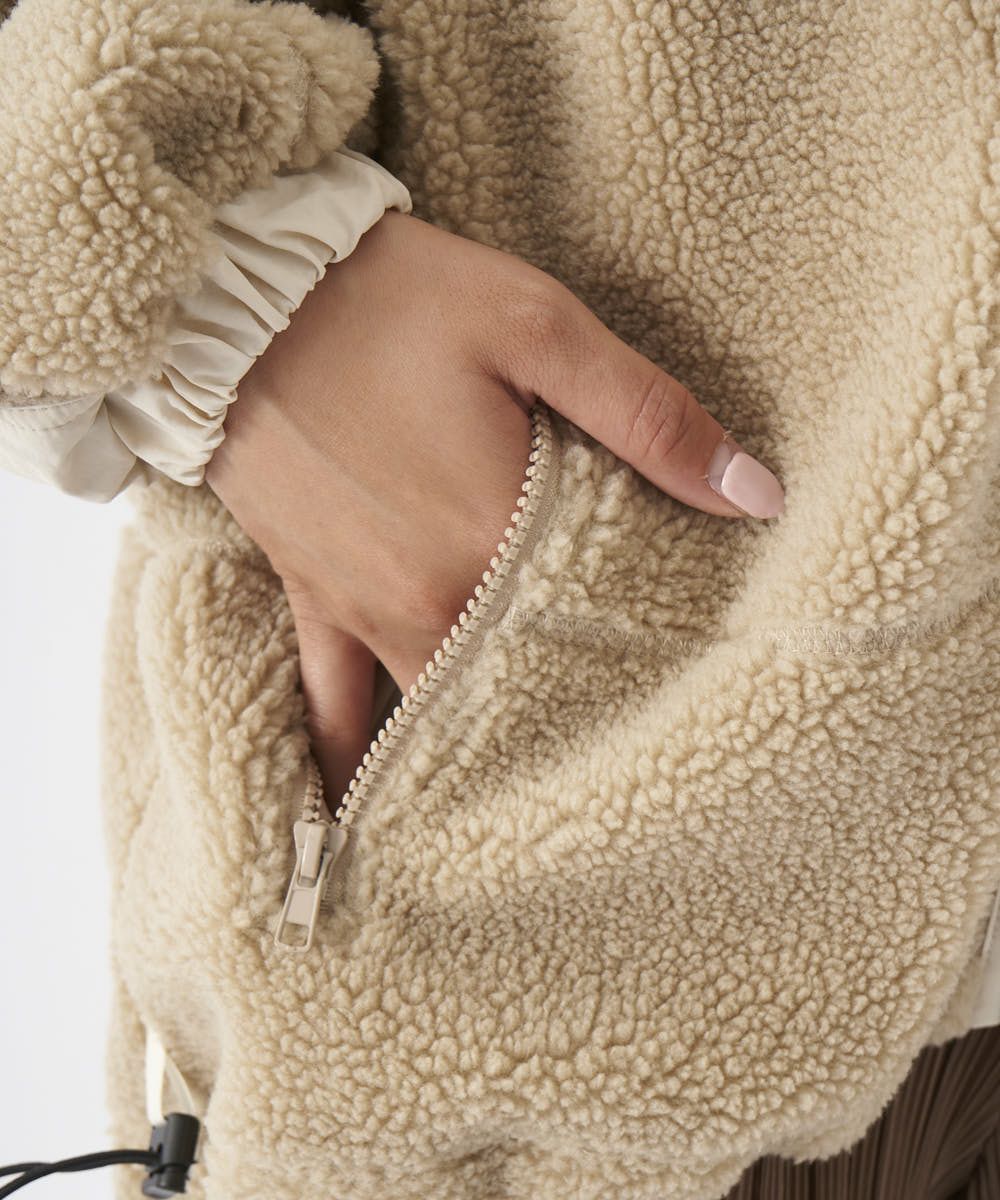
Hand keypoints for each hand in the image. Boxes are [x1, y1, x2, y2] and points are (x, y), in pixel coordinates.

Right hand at [205, 209, 783, 803]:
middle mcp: (428, 604)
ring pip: (433, 716)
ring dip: (480, 748)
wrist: (245, 297)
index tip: (691, 684)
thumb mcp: (539, 330)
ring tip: (527, 798)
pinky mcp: (312, 598)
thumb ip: (650, 419)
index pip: (597, 634)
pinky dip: (344, 758)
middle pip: (519, 692)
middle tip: (626, 751)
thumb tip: (757, 495)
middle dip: (572, 719)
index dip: (649, 658)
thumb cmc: (396, 302)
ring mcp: (362, 612)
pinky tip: (356, 817)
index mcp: (494, 544)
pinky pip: (324, 705)